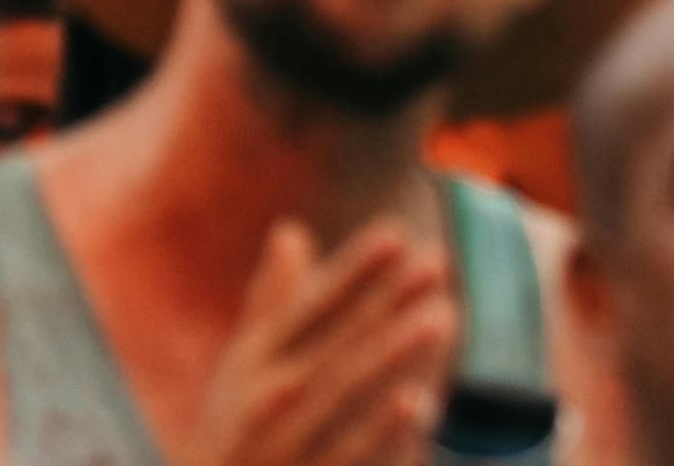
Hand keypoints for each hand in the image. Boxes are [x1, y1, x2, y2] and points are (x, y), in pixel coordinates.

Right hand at [174, 216, 452, 465]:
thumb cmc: (233, 429)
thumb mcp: (241, 366)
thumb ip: (270, 302)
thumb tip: (289, 230)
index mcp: (252, 363)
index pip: (307, 308)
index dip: (350, 273)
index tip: (395, 235)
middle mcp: (265, 398)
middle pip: (333, 343)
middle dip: (383, 303)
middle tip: (435, 263)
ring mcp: (283, 443)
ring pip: (342, 393)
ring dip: (389, 355)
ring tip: (439, 318)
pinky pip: (345, 454)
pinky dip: (379, 430)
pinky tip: (419, 401)